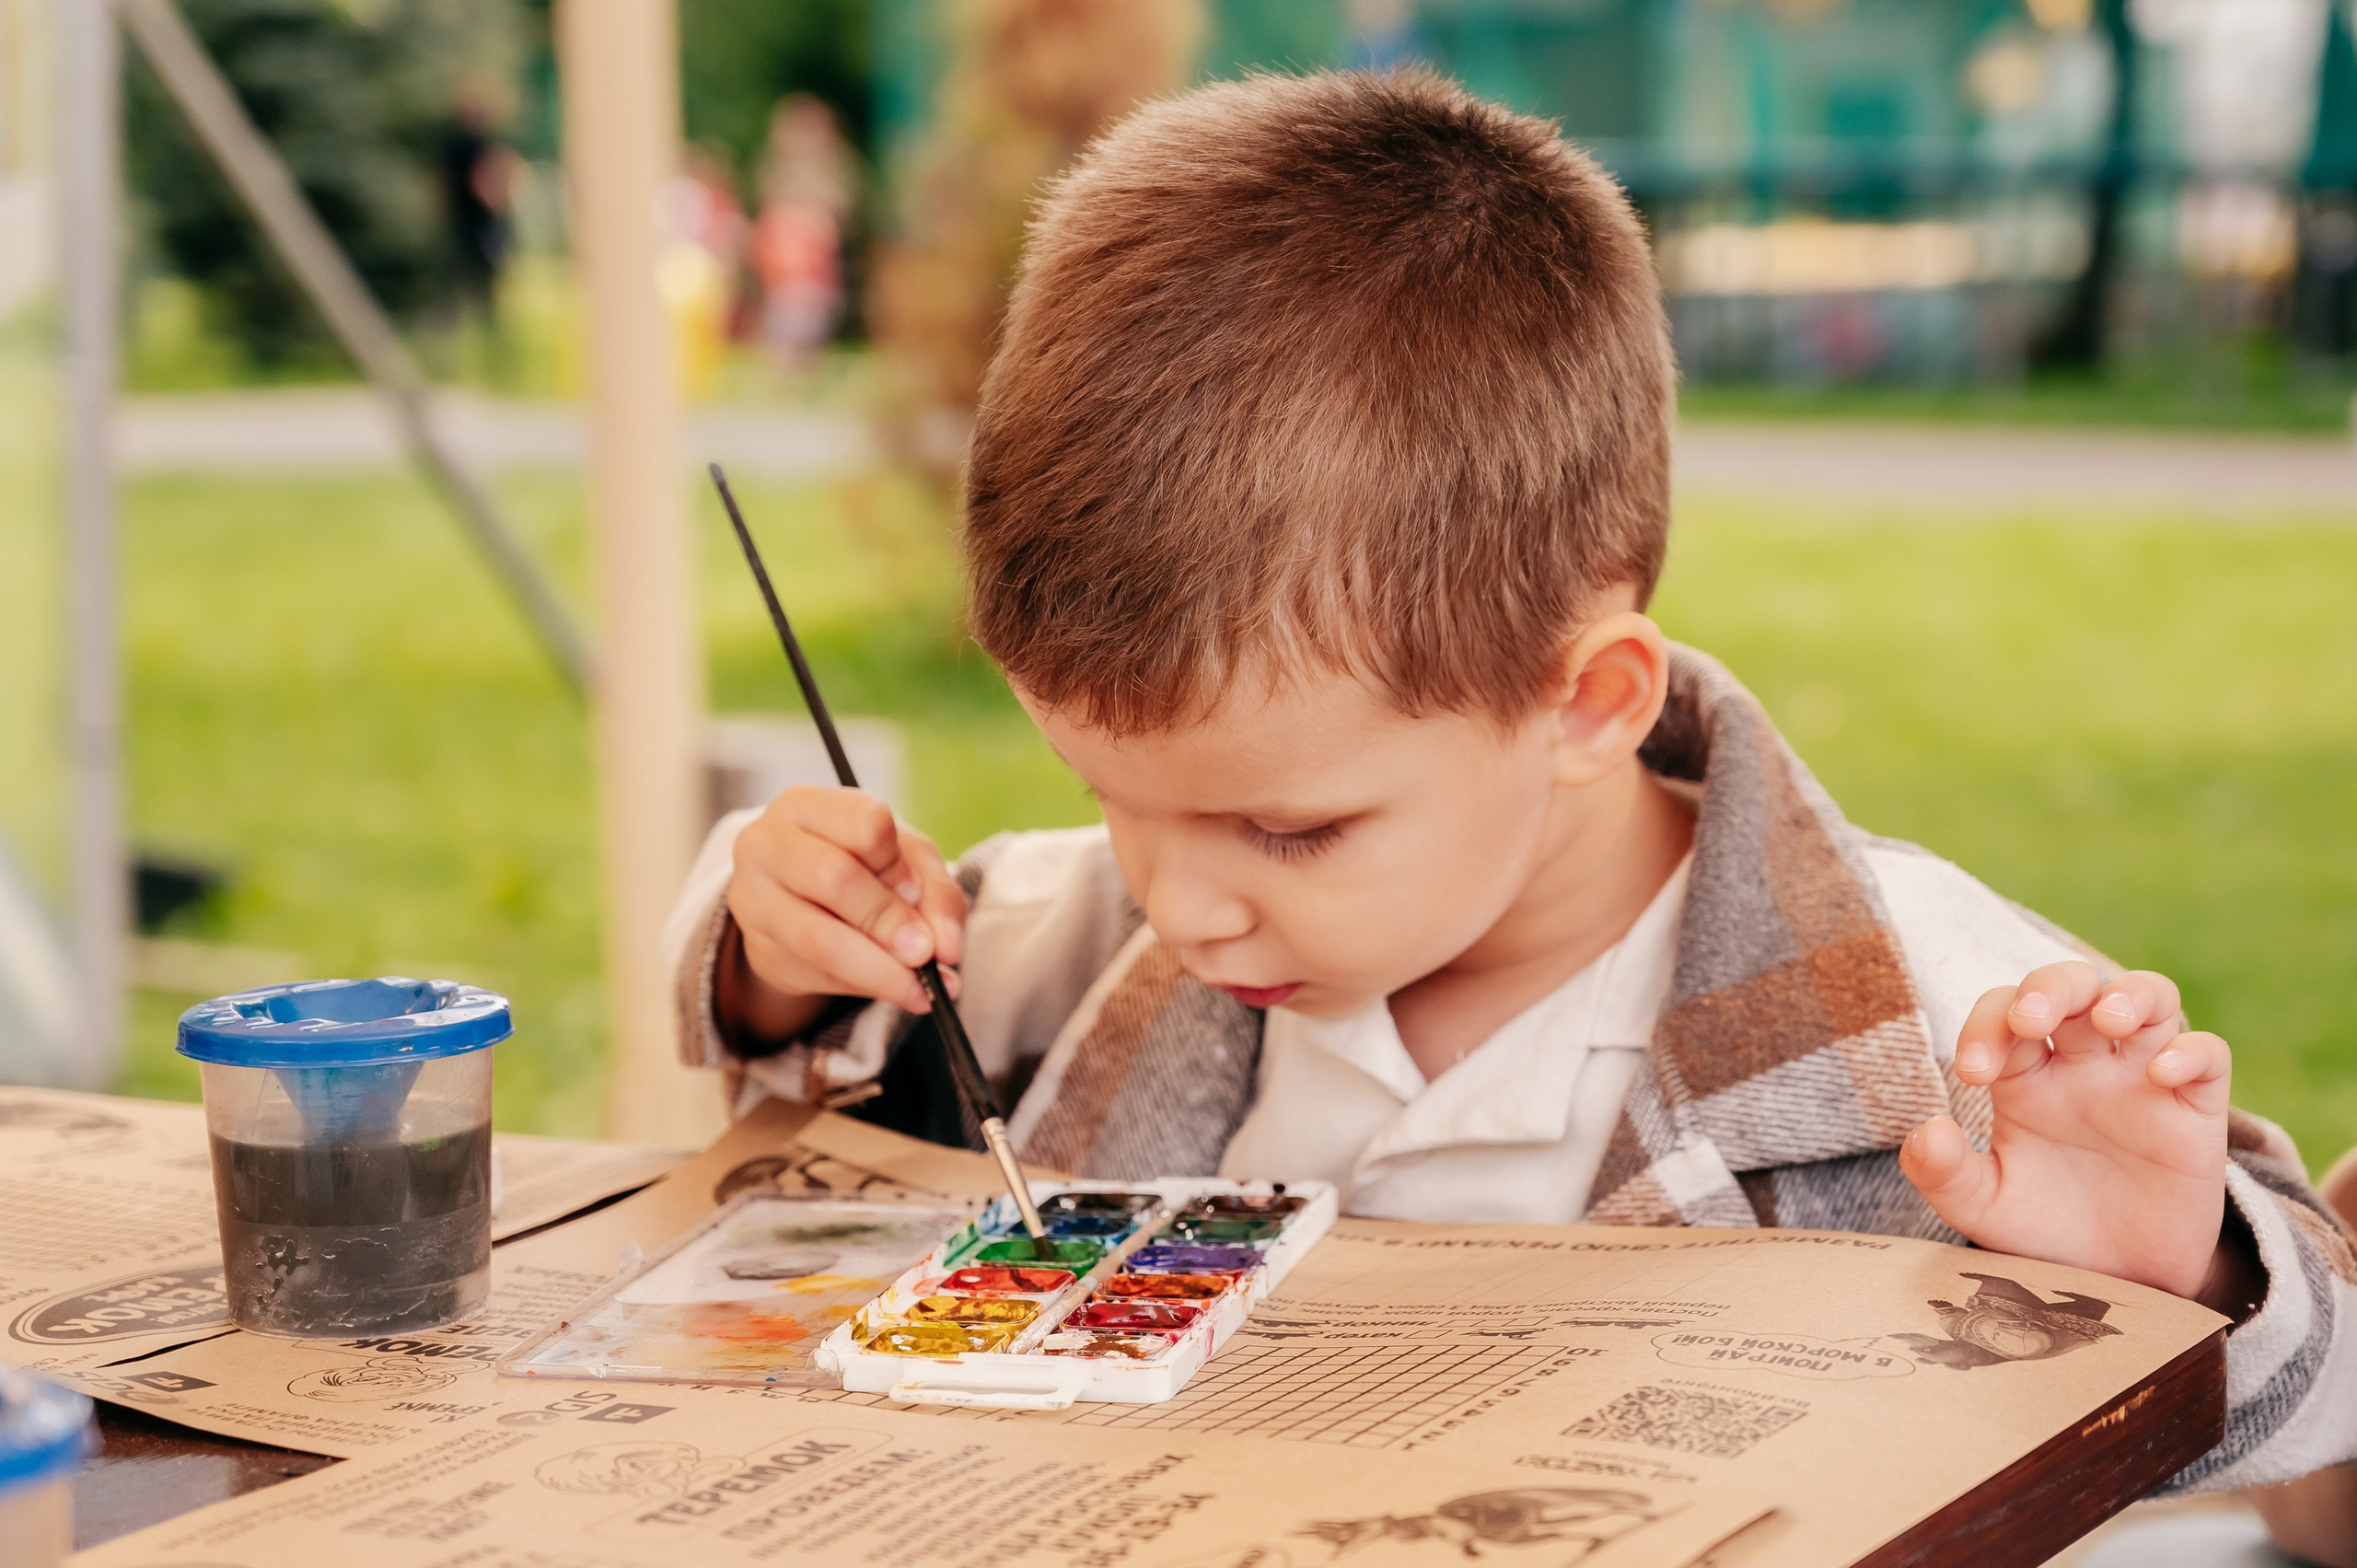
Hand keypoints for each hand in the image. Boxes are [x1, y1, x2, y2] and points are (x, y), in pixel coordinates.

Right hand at [718, 786, 964, 1043]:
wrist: (797, 895)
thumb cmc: (859, 862)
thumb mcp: (904, 859)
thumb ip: (936, 894)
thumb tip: (946, 948)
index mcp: (806, 804)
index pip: (864, 823)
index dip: (897, 863)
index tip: (914, 891)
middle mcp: (767, 844)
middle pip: (835, 877)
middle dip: (888, 920)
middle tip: (925, 953)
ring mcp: (753, 899)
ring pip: (818, 939)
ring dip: (879, 970)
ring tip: (919, 987)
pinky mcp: (759, 949)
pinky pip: (814, 975)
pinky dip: (862, 987)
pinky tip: (891, 988)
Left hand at [1899, 961, 2230, 1299]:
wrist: (2119, 1282)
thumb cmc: (2046, 1230)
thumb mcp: (1984, 1208)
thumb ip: (1943, 1172)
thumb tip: (1929, 1130)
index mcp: (2025, 1075)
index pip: (2004, 1013)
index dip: (1985, 1025)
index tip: (1972, 1073)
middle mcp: (2083, 1065)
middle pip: (2073, 985)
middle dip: (2050, 987)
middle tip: (2030, 1020)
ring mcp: (2141, 1080)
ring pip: (2150, 998)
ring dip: (2130, 994)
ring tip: (2106, 1018)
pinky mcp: (2196, 1112)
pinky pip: (2210, 1056)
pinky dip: (2191, 1052)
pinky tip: (2161, 1074)